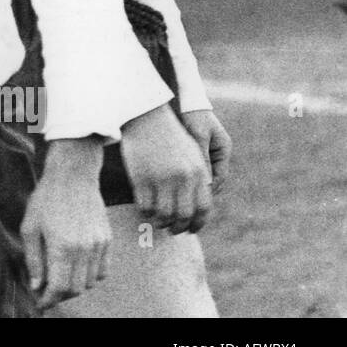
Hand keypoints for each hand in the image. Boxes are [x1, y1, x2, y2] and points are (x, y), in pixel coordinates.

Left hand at [20, 136, 109, 309]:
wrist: (73, 175)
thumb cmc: (47, 199)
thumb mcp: (29, 227)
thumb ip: (33, 259)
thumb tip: (36, 285)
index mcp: (62, 246)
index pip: (59, 287)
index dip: (48, 299)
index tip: (40, 302)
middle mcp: (84, 249)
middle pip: (76, 289)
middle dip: (60, 295)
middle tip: (47, 290)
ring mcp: (99, 245)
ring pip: (90, 282)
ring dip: (75, 286)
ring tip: (60, 277)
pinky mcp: (107, 240)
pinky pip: (103, 271)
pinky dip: (90, 276)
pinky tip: (76, 267)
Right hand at [119, 103, 211, 233]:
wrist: (146, 116)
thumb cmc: (169, 134)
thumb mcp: (191, 153)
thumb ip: (198, 177)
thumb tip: (198, 205)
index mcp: (198, 171)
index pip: (204, 208)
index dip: (198, 223)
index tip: (191, 229)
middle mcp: (182, 177)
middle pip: (184, 215)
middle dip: (179, 227)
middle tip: (173, 230)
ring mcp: (161, 178)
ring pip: (164, 214)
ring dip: (162, 222)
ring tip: (159, 221)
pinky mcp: (141, 177)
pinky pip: (145, 206)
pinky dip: (146, 213)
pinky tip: (146, 210)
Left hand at [180, 109, 231, 194]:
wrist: (183, 99)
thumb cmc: (193, 115)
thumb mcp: (198, 136)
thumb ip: (202, 158)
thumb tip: (204, 184)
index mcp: (223, 149)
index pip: (220, 176)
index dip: (210, 189)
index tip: (196, 199)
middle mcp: (217, 152)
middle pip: (212, 178)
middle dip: (201, 190)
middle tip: (186, 200)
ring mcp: (206, 151)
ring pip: (201, 174)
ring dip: (192, 183)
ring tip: (179, 194)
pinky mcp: (194, 150)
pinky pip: (192, 167)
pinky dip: (185, 174)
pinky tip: (173, 180)